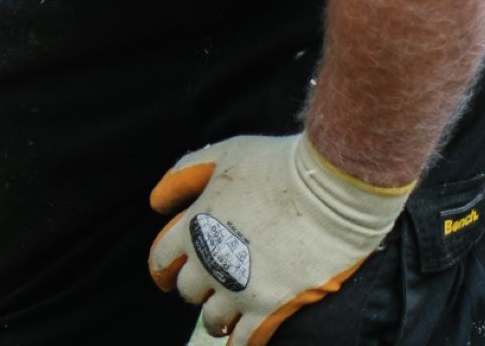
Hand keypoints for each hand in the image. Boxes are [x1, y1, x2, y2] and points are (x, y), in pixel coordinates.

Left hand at [149, 132, 407, 343]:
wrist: (328, 191)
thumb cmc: (276, 166)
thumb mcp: (222, 156)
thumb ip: (184, 175)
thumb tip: (156, 203)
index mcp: (193, 227)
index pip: (162, 259)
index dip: (164, 267)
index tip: (167, 275)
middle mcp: (208, 262)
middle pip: (187, 290)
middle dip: (196, 289)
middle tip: (210, 289)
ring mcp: (238, 288)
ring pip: (212, 319)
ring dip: (217, 319)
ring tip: (226, 320)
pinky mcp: (270, 307)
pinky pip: (247, 339)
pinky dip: (242, 342)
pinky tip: (243, 341)